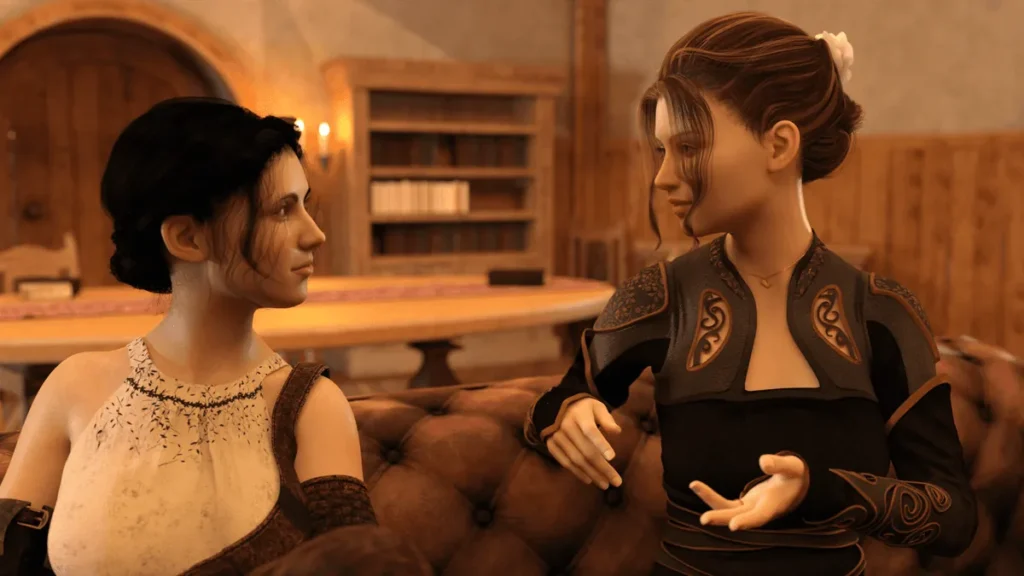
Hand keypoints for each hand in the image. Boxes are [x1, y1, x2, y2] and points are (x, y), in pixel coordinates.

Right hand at [545, 398, 622, 488]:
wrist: (555, 406)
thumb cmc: (582, 408)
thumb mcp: (596, 407)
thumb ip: (606, 419)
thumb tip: (617, 431)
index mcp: (579, 415)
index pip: (590, 431)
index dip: (601, 444)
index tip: (612, 457)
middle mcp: (566, 427)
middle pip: (585, 451)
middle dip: (602, 468)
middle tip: (616, 481)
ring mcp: (557, 438)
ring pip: (576, 460)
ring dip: (592, 474)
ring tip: (605, 484)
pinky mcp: (551, 446)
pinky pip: (565, 463)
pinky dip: (577, 473)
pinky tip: (589, 479)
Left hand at [689, 453, 808, 530]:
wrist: (795, 485)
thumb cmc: (794, 475)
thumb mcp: (793, 466)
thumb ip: (779, 464)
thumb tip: (762, 462)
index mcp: (774, 505)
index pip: (760, 516)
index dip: (748, 521)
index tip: (733, 526)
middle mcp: (759, 511)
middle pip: (738, 517)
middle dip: (721, 518)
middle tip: (704, 519)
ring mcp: (749, 509)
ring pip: (727, 511)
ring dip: (711, 502)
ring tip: (694, 485)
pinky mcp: (743, 505)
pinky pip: (724, 504)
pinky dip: (711, 497)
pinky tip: (696, 485)